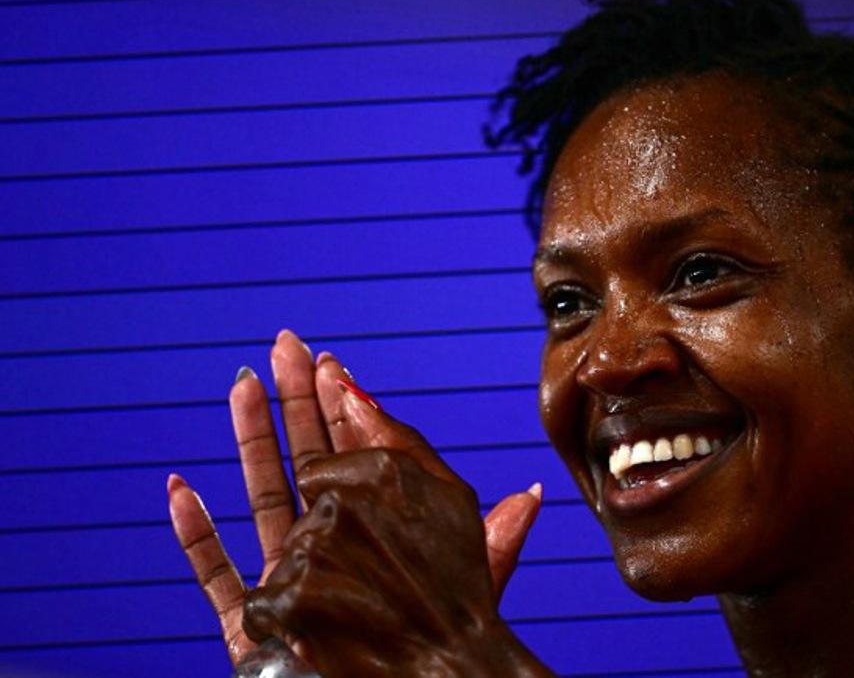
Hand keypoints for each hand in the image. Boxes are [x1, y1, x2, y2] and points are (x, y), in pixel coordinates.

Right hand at [166, 329, 541, 663]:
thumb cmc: (431, 643)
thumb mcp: (470, 587)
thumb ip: (493, 538)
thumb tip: (535, 491)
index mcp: (371, 533)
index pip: (354, 457)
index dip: (343, 408)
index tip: (332, 361)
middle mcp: (328, 547)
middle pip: (306, 461)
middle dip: (295, 401)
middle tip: (285, 346)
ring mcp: (289, 580)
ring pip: (262, 498)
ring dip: (251, 442)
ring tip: (240, 386)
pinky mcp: (259, 620)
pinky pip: (216, 574)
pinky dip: (196, 534)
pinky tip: (180, 489)